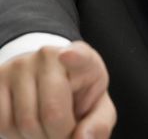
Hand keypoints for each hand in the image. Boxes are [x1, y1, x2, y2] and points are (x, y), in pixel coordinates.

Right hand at [0, 41, 115, 138]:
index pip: (80, 55)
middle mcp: (49, 56)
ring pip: (25, 123)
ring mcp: (19, 65)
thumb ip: (99, 124)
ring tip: (47, 130)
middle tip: (64, 135)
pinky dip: (15, 136)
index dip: (74, 57)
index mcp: (84, 59)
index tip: (67, 56)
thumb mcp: (97, 108)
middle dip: (59, 136)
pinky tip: (27, 127)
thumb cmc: (77, 98)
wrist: (47, 84)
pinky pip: (2, 123)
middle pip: (52, 112)